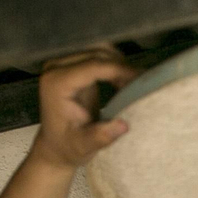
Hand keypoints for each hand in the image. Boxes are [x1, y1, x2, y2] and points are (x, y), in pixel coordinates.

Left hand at [29, 46, 138, 169]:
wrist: (56, 146)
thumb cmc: (67, 147)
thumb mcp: (82, 146)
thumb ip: (100, 136)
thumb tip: (123, 125)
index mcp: (56, 84)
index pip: (92, 66)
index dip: (118, 69)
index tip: (140, 79)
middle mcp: (56, 68)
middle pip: (96, 53)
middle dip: (121, 65)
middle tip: (141, 83)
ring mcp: (63, 64)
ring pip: (99, 50)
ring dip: (119, 63)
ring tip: (133, 83)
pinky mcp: (72, 66)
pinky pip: (98, 56)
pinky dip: (114, 65)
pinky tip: (123, 82)